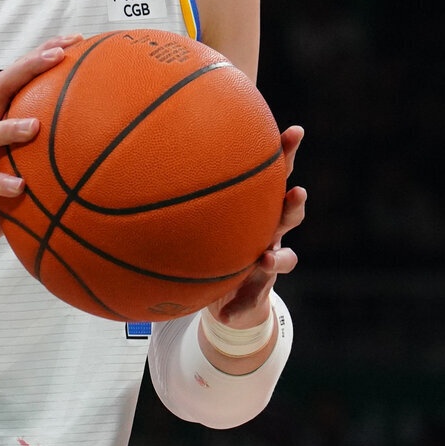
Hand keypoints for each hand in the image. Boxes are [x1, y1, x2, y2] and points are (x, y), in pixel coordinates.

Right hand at [0, 35, 81, 283]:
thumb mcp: (23, 172)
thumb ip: (48, 155)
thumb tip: (103, 146)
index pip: (16, 79)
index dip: (41, 54)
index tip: (76, 38)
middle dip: (26, 68)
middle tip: (57, 56)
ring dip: (9, 128)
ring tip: (35, 125)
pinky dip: (0, 183)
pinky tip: (21, 187)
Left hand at [201, 125, 304, 373]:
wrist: (226, 291)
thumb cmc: (212, 240)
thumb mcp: (198, 213)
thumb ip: (184, 186)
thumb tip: (148, 150)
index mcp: (259, 208)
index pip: (277, 177)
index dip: (288, 154)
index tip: (295, 131)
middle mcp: (270, 233)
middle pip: (290, 215)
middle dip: (295, 202)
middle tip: (297, 192)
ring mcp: (268, 264)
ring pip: (286, 258)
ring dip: (279, 259)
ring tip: (266, 259)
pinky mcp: (258, 293)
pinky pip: (252, 300)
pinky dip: (240, 307)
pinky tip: (225, 314)